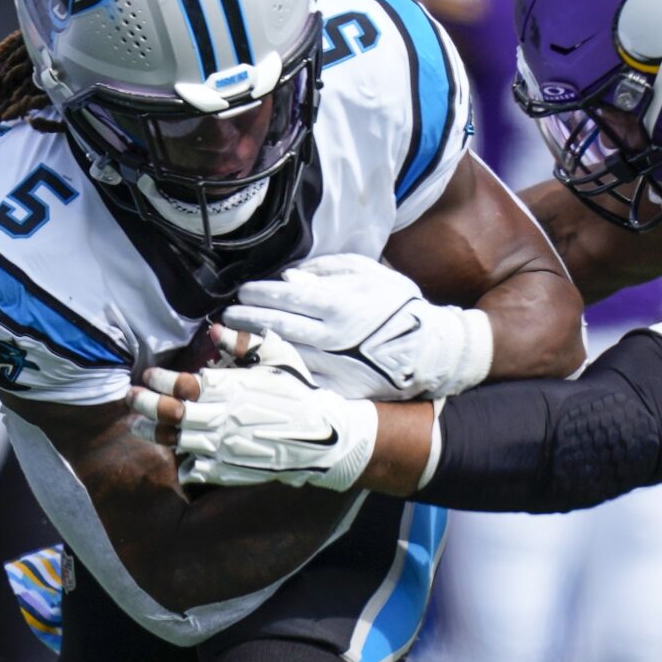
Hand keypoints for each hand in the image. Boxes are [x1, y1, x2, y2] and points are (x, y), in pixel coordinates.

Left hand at [135, 330, 379, 492]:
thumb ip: (243, 343)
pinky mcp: (230, 470)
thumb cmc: (300, 391)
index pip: (180, 384)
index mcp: (228, 389)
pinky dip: (181, 462)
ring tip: (137, 426)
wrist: (324, 435)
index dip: (159, 379)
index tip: (149, 375)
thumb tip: (214, 331)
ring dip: (152, 431)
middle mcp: (220, 417)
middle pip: (170, 411)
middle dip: (144, 403)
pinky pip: (196, 467)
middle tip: (131, 397)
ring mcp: (223, 446)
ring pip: (176, 439)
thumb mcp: (276, 357)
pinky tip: (174, 455)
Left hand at [224, 253, 492, 398]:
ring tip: (233, 337)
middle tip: (228, 315)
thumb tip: (289, 278)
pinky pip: (299, 381)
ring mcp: (335, 367)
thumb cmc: (398, 307)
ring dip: (252, 345)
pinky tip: (258, 364)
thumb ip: (328, 271)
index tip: (243, 292)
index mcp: (340, 304)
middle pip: (276, 326)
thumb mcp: (370, 275)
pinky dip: (274, 372)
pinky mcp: (339, 391)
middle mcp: (333, 338)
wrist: (432, 352)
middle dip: (246, 319)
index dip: (258, 294)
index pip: (286, 297)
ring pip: (281, 355)